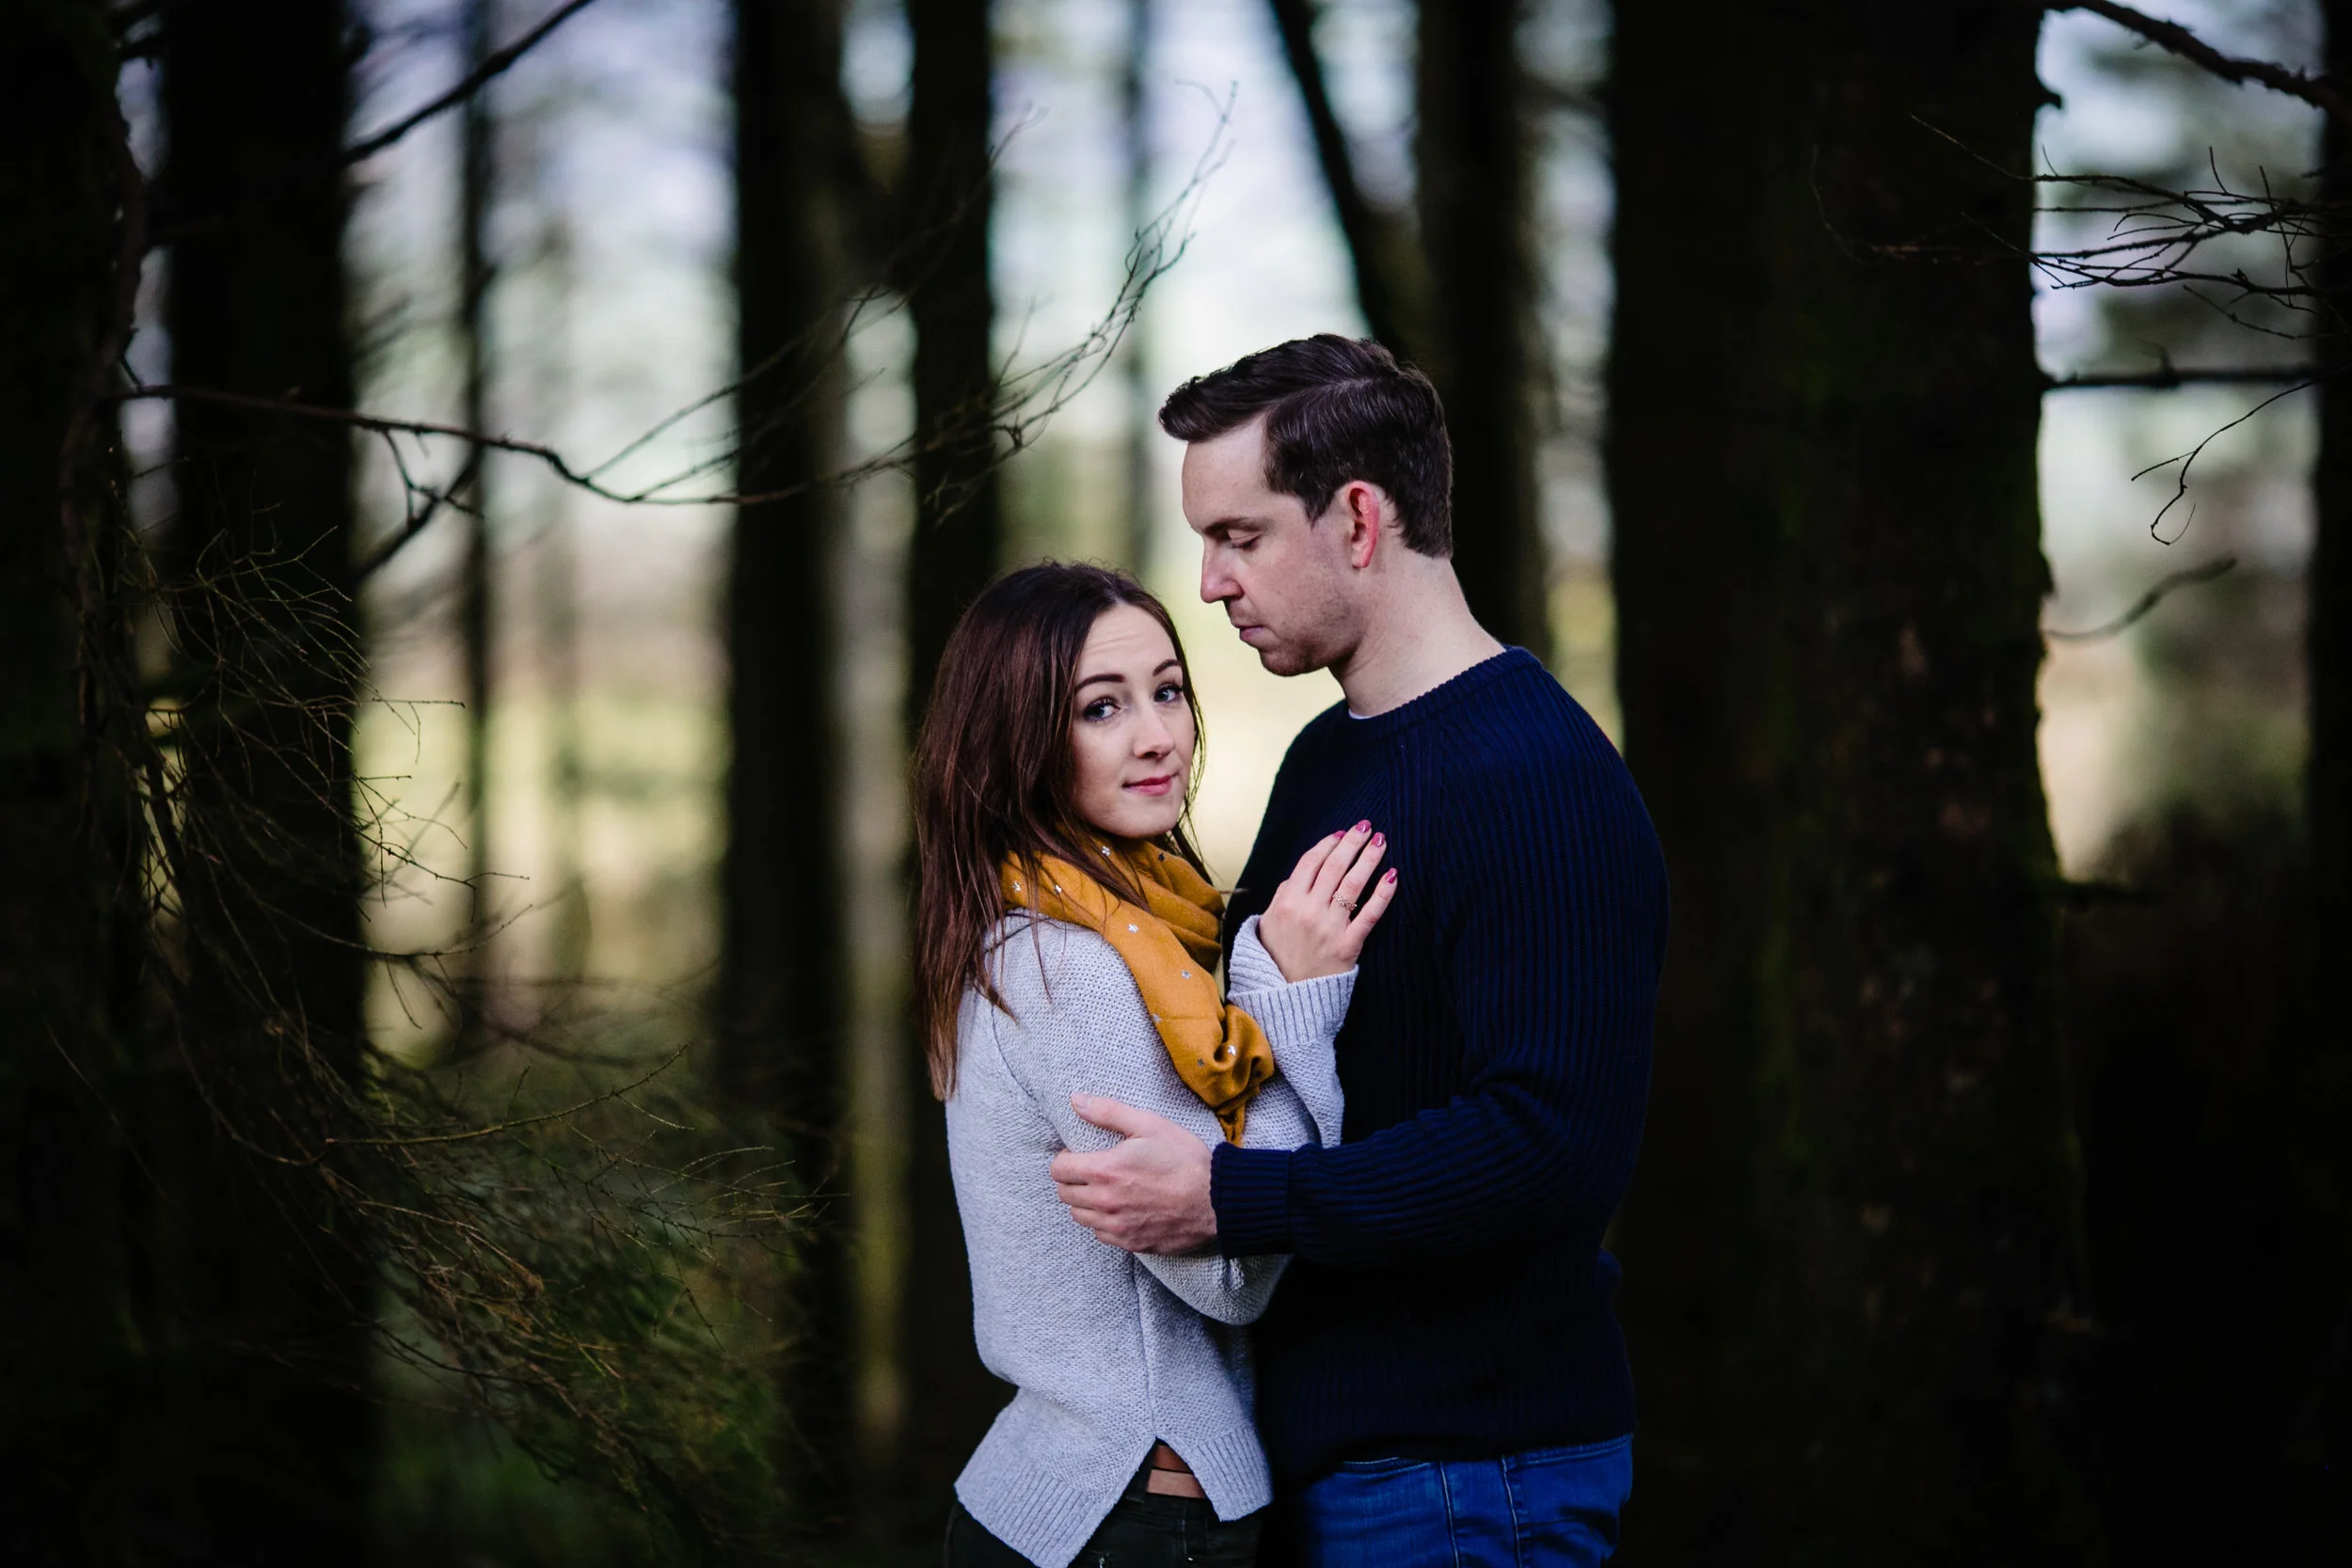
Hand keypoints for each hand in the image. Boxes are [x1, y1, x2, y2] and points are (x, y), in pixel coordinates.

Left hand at [1050, 1095, 1217, 1254]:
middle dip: (1071, 1179)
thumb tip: (1076, 1100)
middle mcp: (1105, 1202)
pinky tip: (1119, 1209)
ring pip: (1080, 1216)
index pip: (1059, 1170)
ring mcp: (1117, 1226)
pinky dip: (1103, 1222)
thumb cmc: (1185, 1159)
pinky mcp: (1131, 1243)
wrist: (1217, 1200)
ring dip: (1084, 1202)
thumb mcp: (1149, 1125)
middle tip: (1090, 1170)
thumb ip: (1108, 1112)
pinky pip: (1101, 1234)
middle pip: (1065, 1194)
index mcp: (1105, 1170)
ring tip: (1104, 1189)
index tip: (1079, 1154)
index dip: (1065, 1158)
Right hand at [1256, 820, 1398, 981]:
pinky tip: (1393, 876)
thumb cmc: (1277, 957)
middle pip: (1334, 867)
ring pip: (1353, 885)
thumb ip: (1283, 895)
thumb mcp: (1269, 923)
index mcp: (1287, 902)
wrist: (1286, 998)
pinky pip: (1369, 914)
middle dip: (1352, 843)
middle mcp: (1308, 911)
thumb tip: (1299, 874)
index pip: (1310, 863)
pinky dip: (1383, 894)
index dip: (1328, 844)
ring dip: (1369, 859)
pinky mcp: (1348, 946)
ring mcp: (1329, 928)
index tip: (1341, 833)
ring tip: (1381, 842)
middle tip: (1366, 826)